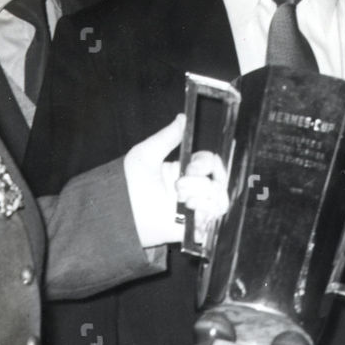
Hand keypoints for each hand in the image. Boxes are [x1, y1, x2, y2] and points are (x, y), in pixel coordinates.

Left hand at [123, 113, 229, 246]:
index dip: (206, 164)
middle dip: (199, 183)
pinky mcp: (196, 226)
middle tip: (179, 187)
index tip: (191, 167)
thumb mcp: (146, 154)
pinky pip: (215, 217)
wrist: (125, 213)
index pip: (211, 162)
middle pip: (218, 180)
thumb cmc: (130, 184)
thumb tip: (183, 118)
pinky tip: (189, 212)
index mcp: (186, 171)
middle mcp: (194, 189)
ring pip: (219, 198)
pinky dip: (205, 212)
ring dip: (201, 197)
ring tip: (182, 202)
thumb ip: (167, 136)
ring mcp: (196, 208)